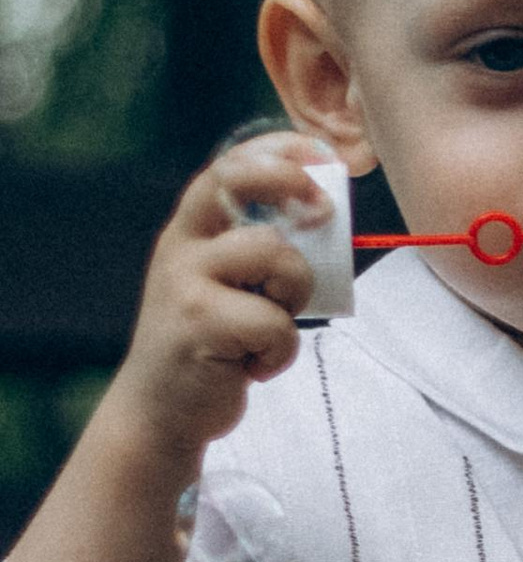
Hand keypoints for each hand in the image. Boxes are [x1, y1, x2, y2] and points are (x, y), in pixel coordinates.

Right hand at [103, 142, 319, 482]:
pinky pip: (276, 323)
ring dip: (295, 294)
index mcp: (191, 229)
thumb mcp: (224, 285)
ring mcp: (186, 282)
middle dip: (292, 184)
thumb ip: (256, 251)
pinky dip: (281, 351)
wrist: (160, 410)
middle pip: (241, 183)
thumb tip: (323, 217)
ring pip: (277, 256)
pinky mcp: (201, 325)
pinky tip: (255, 366)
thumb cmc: (209, 344)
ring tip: (273, 325)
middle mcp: (183, 245)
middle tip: (323, 212)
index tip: (319, 154)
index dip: (277, 151)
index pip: (228, 165)